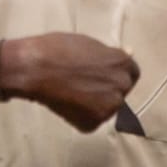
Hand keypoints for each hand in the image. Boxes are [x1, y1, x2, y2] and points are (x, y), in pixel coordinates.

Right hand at [0, 33, 139, 132]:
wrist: (35, 69)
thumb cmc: (57, 49)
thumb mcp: (88, 43)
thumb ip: (109, 53)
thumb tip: (129, 53)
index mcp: (123, 63)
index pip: (132, 73)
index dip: (116, 74)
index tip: (103, 75)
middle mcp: (121, 85)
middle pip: (121, 91)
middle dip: (106, 89)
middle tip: (83, 84)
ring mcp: (109, 106)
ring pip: (107, 107)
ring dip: (95, 104)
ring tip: (72, 93)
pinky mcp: (94, 123)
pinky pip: (91, 121)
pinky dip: (81, 116)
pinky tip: (66, 104)